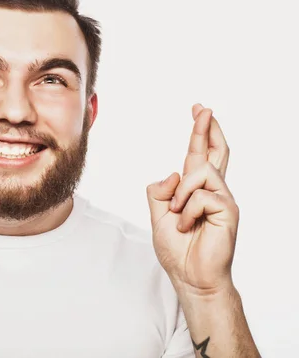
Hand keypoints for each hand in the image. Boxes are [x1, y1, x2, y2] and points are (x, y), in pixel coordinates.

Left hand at [146, 104, 238, 293]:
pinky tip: (189, 227)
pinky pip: (200, 196)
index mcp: (196, 190)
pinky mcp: (228, 210)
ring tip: (179, 217)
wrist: (190, 277)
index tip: (198, 110)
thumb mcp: (158, 215)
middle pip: (215, 152)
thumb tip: (173, 172)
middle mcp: (213, 191)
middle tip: (203, 108)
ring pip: (198, 172)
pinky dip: (186, 212)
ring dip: (180, 196)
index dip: (200, 133)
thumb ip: (159, 191)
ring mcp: (223, 199)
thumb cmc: (178, 249)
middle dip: (206, 128)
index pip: (200, 155)